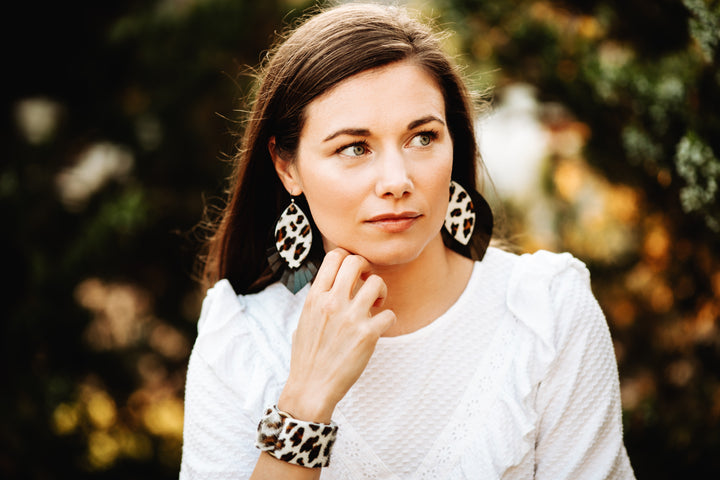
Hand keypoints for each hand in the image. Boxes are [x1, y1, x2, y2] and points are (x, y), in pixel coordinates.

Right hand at [278, 248, 395, 422]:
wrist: (311, 388)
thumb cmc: (307, 356)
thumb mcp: (304, 319)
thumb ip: (319, 299)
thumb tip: (331, 285)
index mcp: (315, 297)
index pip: (334, 257)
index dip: (348, 258)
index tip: (353, 273)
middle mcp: (332, 303)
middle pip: (356, 262)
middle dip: (366, 269)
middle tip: (367, 283)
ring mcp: (351, 318)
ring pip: (377, 283)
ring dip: (381, 292)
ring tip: (375, 306)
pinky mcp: (368, 335)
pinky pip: (390, 314)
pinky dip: (388, 320)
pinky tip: (379, 328)